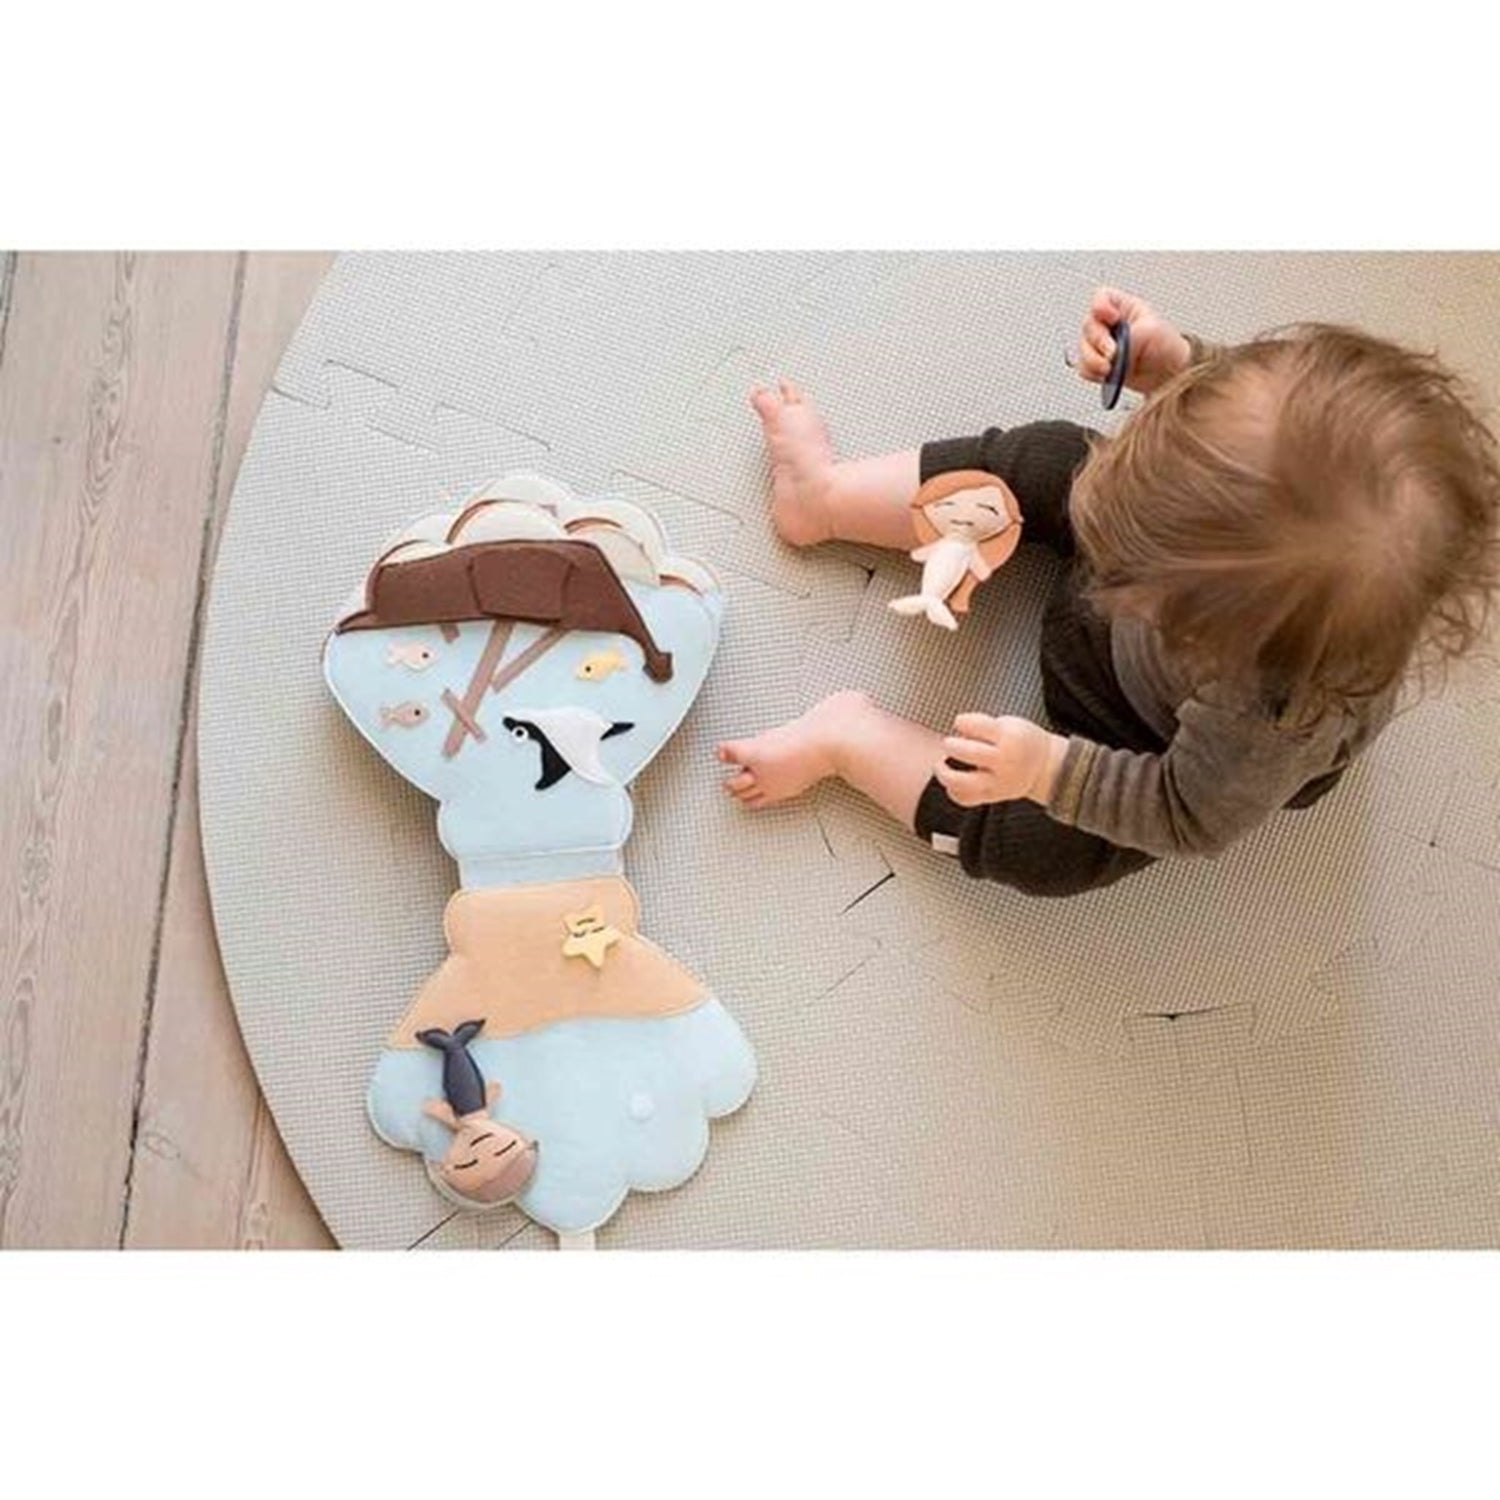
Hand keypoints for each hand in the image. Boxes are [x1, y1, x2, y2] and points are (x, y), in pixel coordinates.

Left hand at [935, 713, 1068, 806]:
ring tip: (940, 765)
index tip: (959, 722)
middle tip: (949, 743)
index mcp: (1009, 737)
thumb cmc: (1021, 741)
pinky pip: (966, 799)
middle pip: (968, 753)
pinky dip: (954, 792)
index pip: (977, 726)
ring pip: (962, 782)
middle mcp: (1004, 761)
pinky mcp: (993, 796)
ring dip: (944, 773)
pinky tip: (953, 783)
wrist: (1044, 766)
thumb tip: (954, 730)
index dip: (962, 722)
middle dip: (951, 745)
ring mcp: (998, 781)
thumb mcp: (1009, 724)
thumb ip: (983, 726)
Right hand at [1076, 286, 1192, 395]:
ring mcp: (1102, 345)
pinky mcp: (1099, 364)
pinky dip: (1093, 373)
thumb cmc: (1166, 346)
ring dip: (1093, 360)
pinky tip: (1106, 375)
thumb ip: (1128, 338)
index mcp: (1123, 308)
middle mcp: (1109, 325)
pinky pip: (1084, 367)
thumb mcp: (1151, 332)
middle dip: (1099, 342)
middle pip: (1088, 326)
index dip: (1100, 307)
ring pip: (1083, 349)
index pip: (1101, 298)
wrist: (1170, 374)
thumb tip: (1111, 353)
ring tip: (1109, 369)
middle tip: (1113, 353)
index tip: (1113, 319)